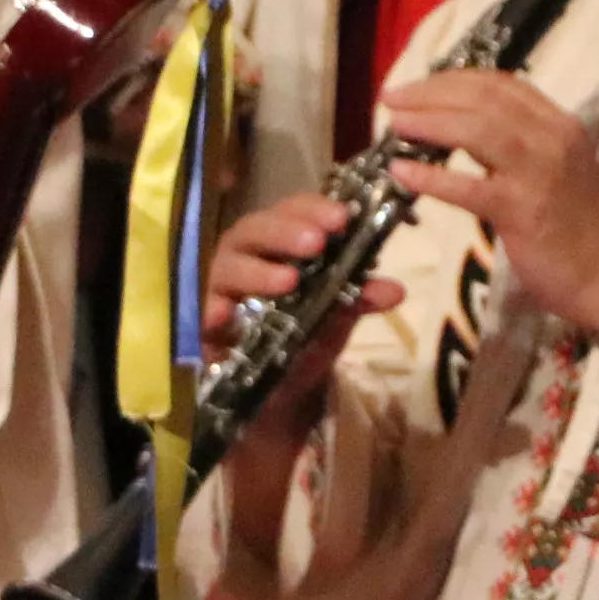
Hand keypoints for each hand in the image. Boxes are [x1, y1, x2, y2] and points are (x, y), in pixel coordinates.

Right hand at [202, 191, 403, 432]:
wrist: (280, 390)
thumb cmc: (306, 336)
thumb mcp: (336, 318)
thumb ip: (359, 299)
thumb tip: (395, 290)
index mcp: (280, 243)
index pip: (292, 212)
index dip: (314, 209)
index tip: (343, 217)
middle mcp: (247, 255)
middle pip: (256, 230)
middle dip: (285, 232)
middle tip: (316, 243)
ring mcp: (221, 287)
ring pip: (229, 266)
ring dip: (258, 271)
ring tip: (288, 281)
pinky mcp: (205, 322)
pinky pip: (203, 313)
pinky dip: (212, 311)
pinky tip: (224, 316)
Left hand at [384, 69, 598, 334]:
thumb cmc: (579, 227)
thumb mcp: (556, 168)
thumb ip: (519, 144)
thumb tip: (459, 128)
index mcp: (560, 123)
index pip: (501, 84)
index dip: (452, 80)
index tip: (417, 86)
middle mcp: (552, 137)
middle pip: (483, 98)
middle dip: (431, 93)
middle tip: (392, 99)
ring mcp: (539, 172)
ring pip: (476, 129)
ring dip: (428, 122)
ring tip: (393, 124)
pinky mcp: (524, 211)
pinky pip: (469, 187)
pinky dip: (431, 177)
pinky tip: (401, 174)